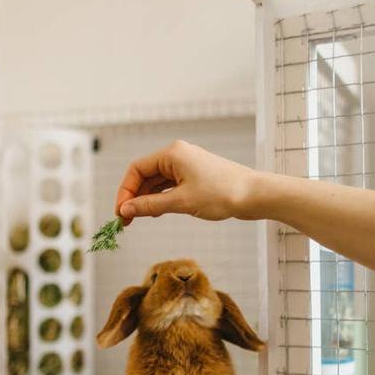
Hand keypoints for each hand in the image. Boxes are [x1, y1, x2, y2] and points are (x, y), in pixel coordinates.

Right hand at [115, 140, 258, 224]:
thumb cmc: (222, 194)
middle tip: (125, 221)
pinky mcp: (195, 176)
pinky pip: (169, 186)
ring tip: (138, 219)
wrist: (254, 195)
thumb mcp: (181, 202)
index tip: (120, 213)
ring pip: (156, 182)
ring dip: (146, 200)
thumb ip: (150, 206)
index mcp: (172, 154)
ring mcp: (186, 165)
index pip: (136, 169)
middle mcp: (177, 155)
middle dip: (133, 197)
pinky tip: (155, 213)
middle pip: (144, 175)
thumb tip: (126, 210)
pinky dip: (160, 199)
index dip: (125, 191)